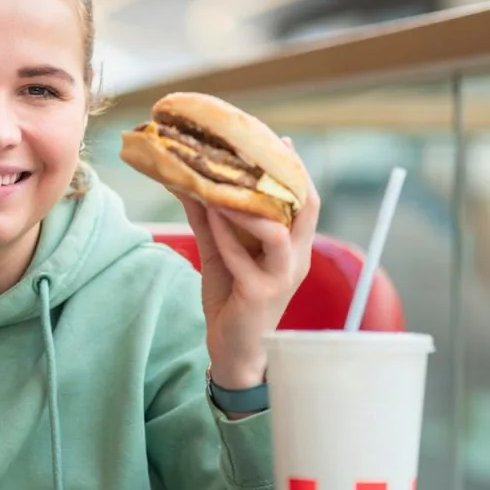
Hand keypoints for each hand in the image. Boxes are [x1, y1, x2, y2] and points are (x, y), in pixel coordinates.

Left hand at [177, 138, 321, 390]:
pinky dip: (226, 234)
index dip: (294, 168)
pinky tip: (210, 214)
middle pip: (305, 207)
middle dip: (283, 175)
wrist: (233, 351)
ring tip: (223, 183)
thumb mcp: (218, 250)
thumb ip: (207, 217)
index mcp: (292, 244)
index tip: (278, 139)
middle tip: (257, 149)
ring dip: (249, 205)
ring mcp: (281, 276)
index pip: (305, 198)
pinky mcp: (260, 294)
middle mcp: (295, 257)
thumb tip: (184, 179)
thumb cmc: (231, 297)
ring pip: (277, 231)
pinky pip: (245, 258)